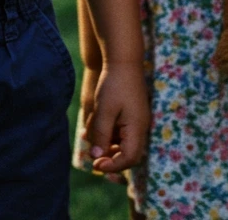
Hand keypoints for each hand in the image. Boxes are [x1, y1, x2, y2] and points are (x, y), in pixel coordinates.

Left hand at [83, 62, 147, 179]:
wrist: (123, 60)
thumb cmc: (114, 84)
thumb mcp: (104, 110)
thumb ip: (101, 134)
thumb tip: (96, 157)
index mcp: (137, 129)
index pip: (129, 159)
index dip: (113, 166)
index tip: (96, 165)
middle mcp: (140, 128)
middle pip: (126, 153)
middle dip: (108, 154)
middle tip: (91, 154)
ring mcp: (136, 121)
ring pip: (120, 142)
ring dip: (104, 141)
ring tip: (88, 133)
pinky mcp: (130, 114)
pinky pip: (119, 130)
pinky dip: (106, 130)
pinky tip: (93, 123)